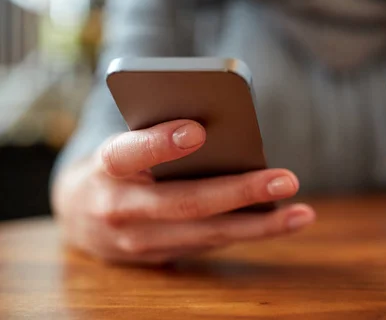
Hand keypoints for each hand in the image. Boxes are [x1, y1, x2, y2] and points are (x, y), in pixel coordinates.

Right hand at [52, 120, 315, 264]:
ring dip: (258, 226)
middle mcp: (120, 209)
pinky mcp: (159, 259)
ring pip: (205, 235)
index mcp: (106, 168)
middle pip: (185, 203)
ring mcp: (139, 242)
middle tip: (286, 180)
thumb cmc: (115, 165)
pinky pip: (208, 245)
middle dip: (239, 194)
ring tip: (301, 213)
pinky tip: (280, 222)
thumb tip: (222, 133)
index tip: (199, 130)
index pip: (129, 153)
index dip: (161, 143)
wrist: (79, 215)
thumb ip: (160, 138)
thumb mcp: (124, 144)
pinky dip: (246, 233)